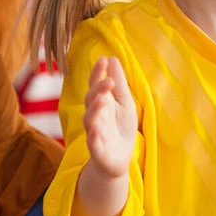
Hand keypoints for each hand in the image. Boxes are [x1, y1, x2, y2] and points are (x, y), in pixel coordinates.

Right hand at [84, 56, 137, 178]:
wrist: (119, 158)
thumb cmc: (121, 126)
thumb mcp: (125, 102)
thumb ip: (119, 83)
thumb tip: (113, 58)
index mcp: (101, 102)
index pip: (96, 84)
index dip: (98, 72)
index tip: (103, 59)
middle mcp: (95, 114)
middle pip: (91, 99)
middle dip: (98, 90)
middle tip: (109, 81)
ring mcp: (94, 131)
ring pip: (90, 119)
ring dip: (94, 109)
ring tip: (102, 100)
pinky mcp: (97, 149)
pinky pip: (92, 141)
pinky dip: (93, 135)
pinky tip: (95, 128)